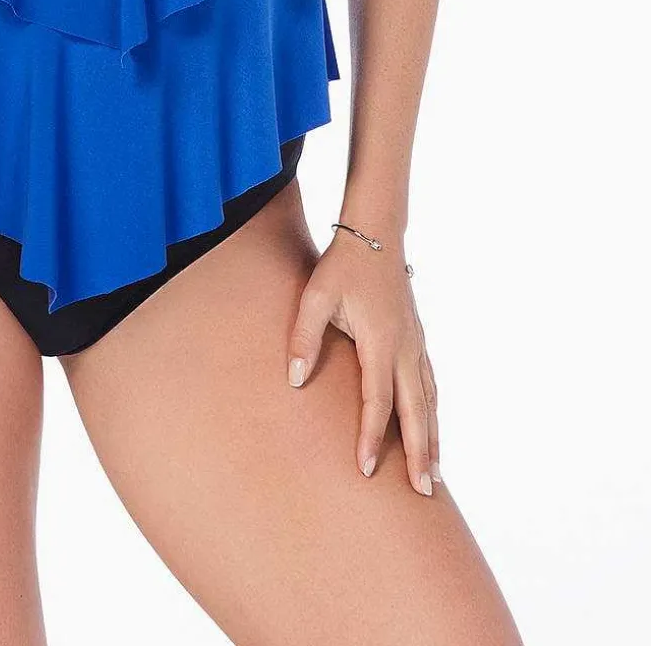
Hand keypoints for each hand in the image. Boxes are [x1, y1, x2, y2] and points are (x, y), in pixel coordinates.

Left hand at [285, 230, 439, 495]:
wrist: (375, 235)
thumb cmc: (341, 267)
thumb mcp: (315, 297)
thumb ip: (304, 338)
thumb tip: (294, 381)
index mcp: (380, 340)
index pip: (376, 400)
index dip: (371, 437)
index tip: (368, 470)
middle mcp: (405, 347)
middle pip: (416, 410)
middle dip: (420, 453)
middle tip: (424, 493)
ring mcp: (415, 343)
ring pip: (429, 400)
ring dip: (433, 438)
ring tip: (435, 476)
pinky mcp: (417, 339)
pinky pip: (430, 384)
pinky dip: (433, 413)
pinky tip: (433, 430)